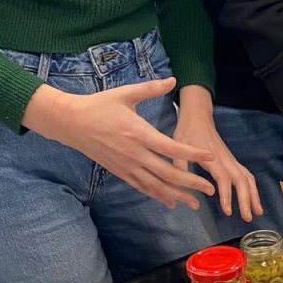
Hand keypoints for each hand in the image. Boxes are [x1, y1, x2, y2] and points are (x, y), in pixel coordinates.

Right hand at [23, 79, 216, 210]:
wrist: (71, 122)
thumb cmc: (99, 105)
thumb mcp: (126, 93)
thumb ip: (151, 88)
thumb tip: (173, 79)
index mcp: (139, 133)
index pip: (171, 148)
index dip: (192, 154)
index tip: (210, 158)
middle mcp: (134, 154)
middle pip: (167, 173)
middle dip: (191, 182)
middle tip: (211, 189)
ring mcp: (126, 166)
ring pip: (156, 185)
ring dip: (177, 195)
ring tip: (196, 203)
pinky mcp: (120, 172)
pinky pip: (142, 187)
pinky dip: (158, 195)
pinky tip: (171, 202)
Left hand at [174, 101, 262, 220]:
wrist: (197, 115)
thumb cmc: (186, 132)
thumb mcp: (176, 149)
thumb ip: (179, 169)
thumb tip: (180, 192)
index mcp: (212, 158)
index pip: (223, 178)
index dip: (226, 194)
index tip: (228, 211)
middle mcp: (225, 159)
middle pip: (241, 179)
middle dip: (246, 199)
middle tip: (248, 218)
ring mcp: (231, 159)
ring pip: (247, 177)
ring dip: (254, 194)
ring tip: (257, 212)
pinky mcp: (232, 159)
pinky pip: (246, 174)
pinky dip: (252, 187)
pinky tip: (253, 199)